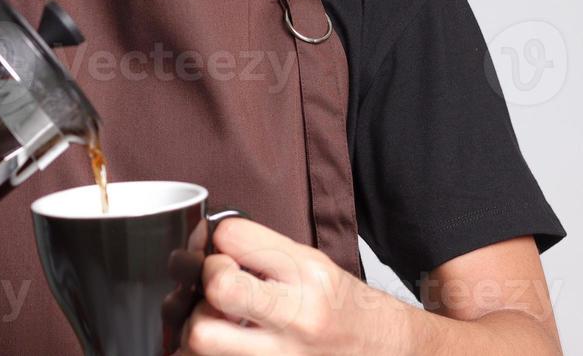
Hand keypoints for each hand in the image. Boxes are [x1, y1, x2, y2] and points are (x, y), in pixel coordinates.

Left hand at [179, 218, 398, 355]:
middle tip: (214, 289)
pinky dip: (207, 353)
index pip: (231, 237)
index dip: (218, 241)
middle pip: (218, 288)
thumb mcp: (312, 264)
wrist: (385, 351)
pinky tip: (223, 343)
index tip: (225, 252)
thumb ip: (260, 251)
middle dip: (204, 283)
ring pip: (202, 338)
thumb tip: (206, 245)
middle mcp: (298, 316)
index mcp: (307, 275)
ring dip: (197, 325)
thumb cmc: (344, 307)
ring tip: (214, 321)